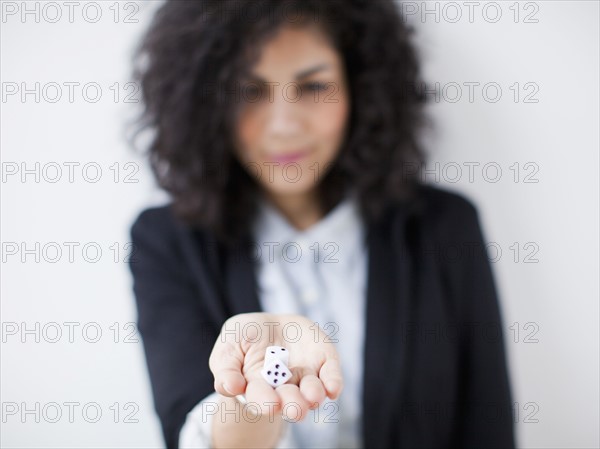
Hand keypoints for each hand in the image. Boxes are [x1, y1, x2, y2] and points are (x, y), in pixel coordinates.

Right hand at [209, 312, 343, 420]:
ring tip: (312, 397)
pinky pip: (331, 375)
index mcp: (258, 388)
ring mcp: (305, 376)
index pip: (261, 398)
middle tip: (295, 409)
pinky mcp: (323, 362)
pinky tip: (333, 388)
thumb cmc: (244, 339)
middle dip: (293, 405)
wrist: (269, 325)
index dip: (266, 402)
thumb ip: (225, 368)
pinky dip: (333, 382)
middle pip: (290, 401)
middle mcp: (284, 387)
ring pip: (312, 391)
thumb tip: (231, 387)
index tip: (270, 404)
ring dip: (313, 395)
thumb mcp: (228, 347)